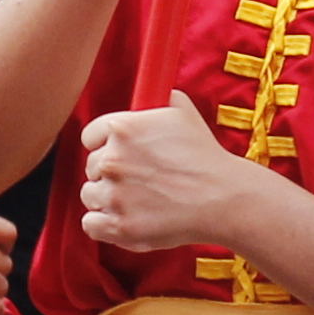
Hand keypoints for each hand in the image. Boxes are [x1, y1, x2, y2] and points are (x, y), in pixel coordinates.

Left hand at [76, 91, 262, 258]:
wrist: (224, 198)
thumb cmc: (205, 155)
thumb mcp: (181, 110)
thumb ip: (155, 97)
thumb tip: (148, 88)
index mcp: (121, 128)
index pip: (90, 137)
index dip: (104, 145)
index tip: (118, 154)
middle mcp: (112, 160)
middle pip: (91, 167)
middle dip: (110, 173)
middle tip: (136, 180)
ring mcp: (115, 195)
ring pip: (90, 195)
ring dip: (106, 198)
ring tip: (135, 201)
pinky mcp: (121, 225)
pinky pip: (91, 224)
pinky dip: (103, 224)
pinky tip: (122, 219)